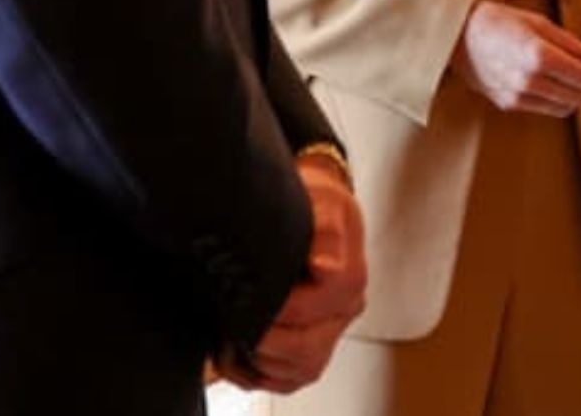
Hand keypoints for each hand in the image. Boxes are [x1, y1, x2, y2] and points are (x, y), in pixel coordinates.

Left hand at [229, 155, 366, 391]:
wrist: (321, 210)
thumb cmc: (317, 204)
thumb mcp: (324, 203)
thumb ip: (325, 232)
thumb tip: (324, 266)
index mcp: (350, 279)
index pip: (309, 310)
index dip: (273, 309)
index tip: (244, 297)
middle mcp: (346, 311)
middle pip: (306, 350)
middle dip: (264, 342)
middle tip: (230, 327)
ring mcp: (331, 332)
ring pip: (300, 369)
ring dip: (261, 361)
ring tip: (230, 340)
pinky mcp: (315, 344)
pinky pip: (292, 377)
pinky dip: (263, 373)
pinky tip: (239, 354)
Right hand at [453, 0, 580, 115]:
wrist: (456, 36)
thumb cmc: (498, 20)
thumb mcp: (537, 22)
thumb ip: (569, 42)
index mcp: (539, 56)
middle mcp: (529, 81)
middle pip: (580, 96)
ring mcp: (518, 96)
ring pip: (565, 107)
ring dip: (577, 95)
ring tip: (578, 76)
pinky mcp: (509, 104)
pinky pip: (545, 109)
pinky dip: (558, 99)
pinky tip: (556, 83)